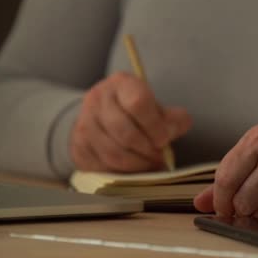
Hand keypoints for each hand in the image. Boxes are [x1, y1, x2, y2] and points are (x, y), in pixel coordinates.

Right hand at [70, 71, 191, 171]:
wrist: (102, 118)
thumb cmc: (136, 113)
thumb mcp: (157, 108)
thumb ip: (172, 118)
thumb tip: (179, 126)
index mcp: (121, 83)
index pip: (138, 103)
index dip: (155, 126)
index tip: (164, 139)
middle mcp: (97, 99)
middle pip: (124, 132)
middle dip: (147, 150)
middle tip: (159, 157)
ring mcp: (84, 122)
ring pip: (112, 152)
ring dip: (137, 165)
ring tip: (150, 165)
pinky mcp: (78, 146)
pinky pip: (102, 166)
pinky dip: (122, 173)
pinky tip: (134, 171)